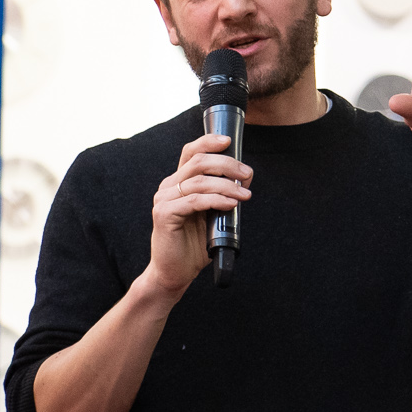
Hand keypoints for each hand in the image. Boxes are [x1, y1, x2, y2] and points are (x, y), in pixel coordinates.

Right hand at [140, 132, 252, 297]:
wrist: (175, 271)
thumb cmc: (194, 244)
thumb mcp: (210, 213)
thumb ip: (220, 195)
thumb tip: (244, 180)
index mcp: (177, 182)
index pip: (190, 152)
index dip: (208, 142)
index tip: (229, 140)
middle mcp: (168, 186)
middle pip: (199, 162)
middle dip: (228, 165)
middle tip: (248, 175)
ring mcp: (164, 199)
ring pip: (200, 181)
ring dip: (228, 185)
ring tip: (245, 196)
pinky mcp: (164, 215)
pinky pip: (195, 201)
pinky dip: (217, 200)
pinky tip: (230, 204)